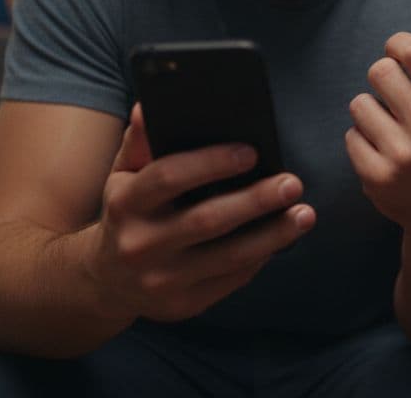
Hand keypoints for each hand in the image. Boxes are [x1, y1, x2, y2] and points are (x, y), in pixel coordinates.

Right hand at [87, 104, 314, 321]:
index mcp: (125, 203)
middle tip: (292, 183)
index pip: (168, 177)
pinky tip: (282, 238)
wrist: (107, 280)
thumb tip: (150, 104)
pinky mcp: (183, 305)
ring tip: (304, 214)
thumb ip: (139, 140)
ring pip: (228, 256)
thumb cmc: (128, 212)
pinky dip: (260, 258)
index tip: (252, 151)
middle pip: (206, 220)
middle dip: (254, 201)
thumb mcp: (123, 174)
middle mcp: (140, 244)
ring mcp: (161, 280)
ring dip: (272, 235)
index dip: (211, 162)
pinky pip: (231, 280)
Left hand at [346, 20, 410, 235]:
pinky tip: (383, 150)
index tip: (399, 54)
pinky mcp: (377, 177)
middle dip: (384, 78)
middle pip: (381, 71)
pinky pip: (351, 134)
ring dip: (370, 110)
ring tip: (390, 125)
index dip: (398, 44)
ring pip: (360, 103)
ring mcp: (404, 157)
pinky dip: (362, 138)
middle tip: (395, 94)